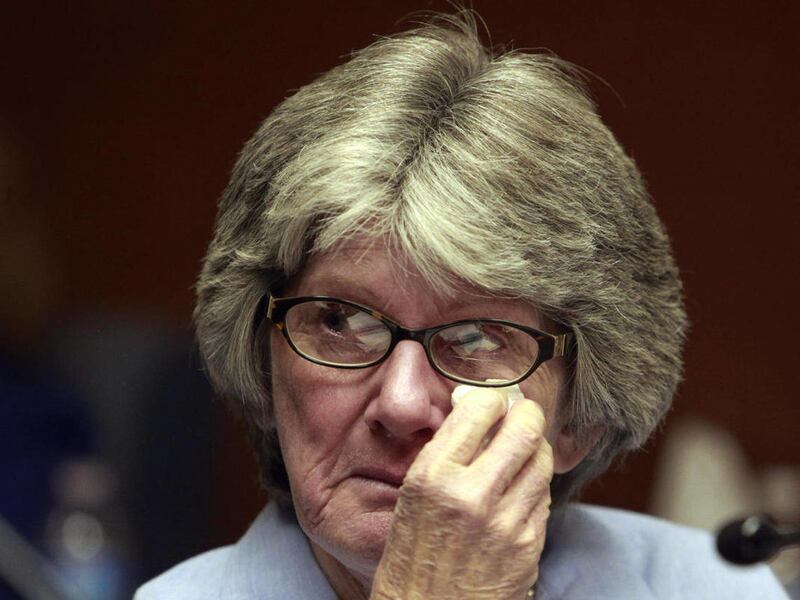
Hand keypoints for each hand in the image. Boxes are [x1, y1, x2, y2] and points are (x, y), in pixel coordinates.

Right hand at [370, 388, 553, 599]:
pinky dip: (533, 487)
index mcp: (433, 475)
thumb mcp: (415, 493)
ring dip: (533, 450)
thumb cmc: (413, 551)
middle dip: (526, 415)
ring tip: (519, 455)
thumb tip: (481, 407)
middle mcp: (471, 494)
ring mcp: (505, 522)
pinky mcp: (528, 547)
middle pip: (525, 428)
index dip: (492, 399)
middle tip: (520, 417)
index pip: (481, 407)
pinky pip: (543, 497)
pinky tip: (516, 493)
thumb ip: (448, 451)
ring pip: (542, 460)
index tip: (493, 404)